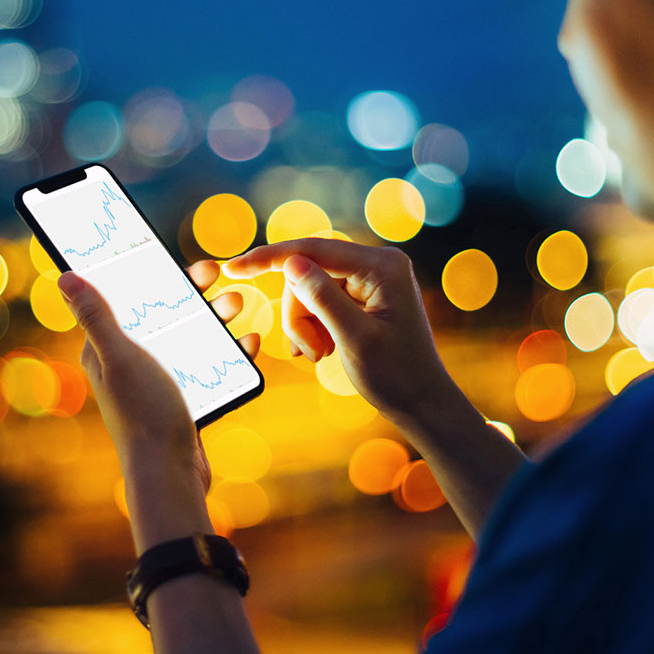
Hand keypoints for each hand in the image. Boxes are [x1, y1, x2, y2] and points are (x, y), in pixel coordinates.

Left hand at [57, 261, 258, 484]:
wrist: (169, 474)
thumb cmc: (141, 414)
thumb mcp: (118, 356)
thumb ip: (96, 316)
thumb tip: (66, 277)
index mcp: (106, 349)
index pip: (124, 297)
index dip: (146, 272)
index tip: (169, 253)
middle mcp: (130, 361)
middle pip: (162, 312)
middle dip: (189, 291)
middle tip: (212, 272)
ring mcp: (159, 379)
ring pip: (190, 334)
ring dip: (213, 316)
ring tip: (236, 304)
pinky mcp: (184, 397)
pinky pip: (209, 362)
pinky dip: (229, 349)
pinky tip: (248, 340)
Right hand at [222, 238, 452, 420]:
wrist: (422, 403)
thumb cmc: (396, 375)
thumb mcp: (353, 338)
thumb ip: (322, 298)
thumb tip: (290, 262)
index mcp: (381, 266)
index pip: (313, 250)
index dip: (269, 258)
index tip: (232, 269)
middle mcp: (377, 263)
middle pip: (308, 271)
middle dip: (297, 312)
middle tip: (304, 351)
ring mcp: (371, 278)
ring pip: (309, 288)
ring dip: (303, 323)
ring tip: (316, 355)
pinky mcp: (364, 295)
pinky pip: (321, 299)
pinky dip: (312, 325)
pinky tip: (318, 350)